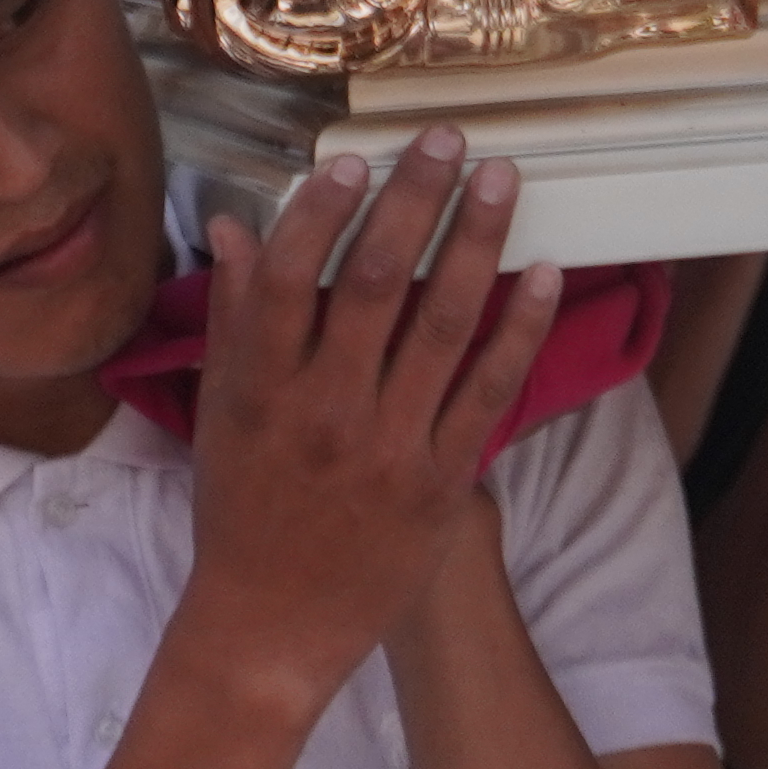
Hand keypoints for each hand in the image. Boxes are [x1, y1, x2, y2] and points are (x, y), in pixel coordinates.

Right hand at [168, 132, 553, 723]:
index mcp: (261, 389)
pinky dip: (522, 329)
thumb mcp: (221, 414)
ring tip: (502, 177)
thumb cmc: (240, 512)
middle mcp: (324, 410)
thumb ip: (235, 318)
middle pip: (373, 283)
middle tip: (447, 138)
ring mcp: (387, 446)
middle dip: (414, 201)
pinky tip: (546, 272)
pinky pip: (489, 391)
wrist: (270, 630)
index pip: (288, 279)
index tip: (353, 160)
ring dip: (475, 243)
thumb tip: (235, 225)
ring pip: (441, 325)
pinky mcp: (439, 482)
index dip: (321, 213)